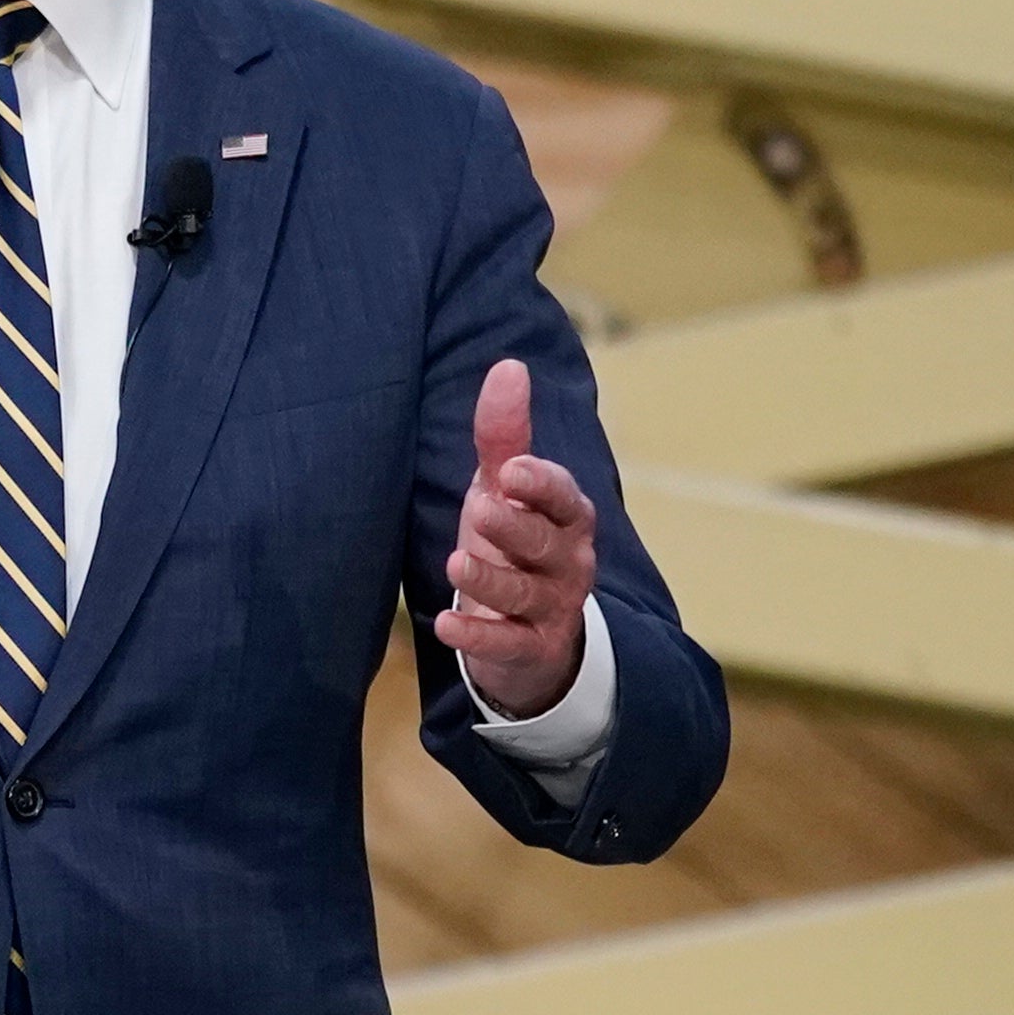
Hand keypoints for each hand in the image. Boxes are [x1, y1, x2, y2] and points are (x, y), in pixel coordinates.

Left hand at [443, 357, 596, 721]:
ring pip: (524, 594)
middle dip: (515, 527)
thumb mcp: (505, 490)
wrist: (531, 632)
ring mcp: (552, 608)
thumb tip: (509, 365)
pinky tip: (444, 625)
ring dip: (491, 580)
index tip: (511, 470)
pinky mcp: (530, 649)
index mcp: (567, 517)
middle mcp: (569, 561)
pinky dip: (476, 636)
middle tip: (481, 510)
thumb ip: (504, 436)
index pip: (563, 497)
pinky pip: (506, 643)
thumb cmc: (514, 544)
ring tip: (456, 564)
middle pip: (545, 544)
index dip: (541, 484)